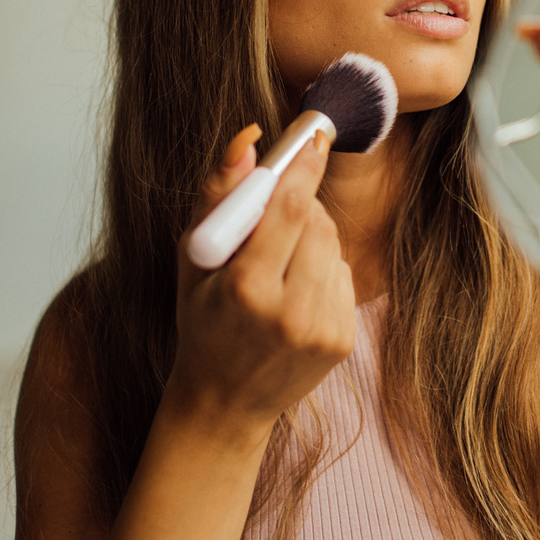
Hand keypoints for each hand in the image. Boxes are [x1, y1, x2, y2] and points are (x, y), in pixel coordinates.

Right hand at [169, 124, 355, 442]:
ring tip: (277, 265)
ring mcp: (320, 329)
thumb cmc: (202, 321)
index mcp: (245, 289)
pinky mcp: (342, 340)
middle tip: (273, 218)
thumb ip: (219, 195)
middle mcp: (288, 312)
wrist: (224, 402)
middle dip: (299, 206)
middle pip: (316, 222)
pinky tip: (294, 293)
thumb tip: (248, 139)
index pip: (289, 209)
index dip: (304, 167)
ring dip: (310, 238)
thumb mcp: (196, 258)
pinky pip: (343, 274)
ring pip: (333, 245)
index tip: (315, 138)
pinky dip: (322, 269)